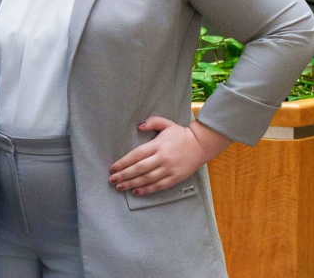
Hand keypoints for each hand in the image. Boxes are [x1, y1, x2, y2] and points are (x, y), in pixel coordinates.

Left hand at [109, 116, 231, 195]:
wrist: (202, 145)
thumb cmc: (181, 134)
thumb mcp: (166, 123)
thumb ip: (152, 122)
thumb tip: (138, 126)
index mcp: (157, 145)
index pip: (136, 155)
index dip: (123, 162)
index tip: (112, 168)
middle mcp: (162, 158)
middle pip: (139, 169)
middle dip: (124, 175)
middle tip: (112, 180)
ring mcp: (169, 169)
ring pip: (147, 179)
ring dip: (132, 184)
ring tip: (120, 186)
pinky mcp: (176, 178)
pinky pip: (159, 185)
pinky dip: (147, 190)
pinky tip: (136, 192)